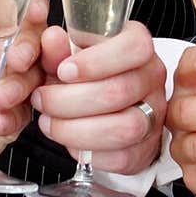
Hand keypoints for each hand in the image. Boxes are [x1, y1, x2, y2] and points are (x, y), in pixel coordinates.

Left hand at [0, 0, 48, 177]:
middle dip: (29, 47)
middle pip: (30, 36)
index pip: (3, 5)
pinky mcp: (8, 114)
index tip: (32, 12)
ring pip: (34, 72)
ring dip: (22, 84)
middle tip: (16, 62)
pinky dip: (15, 115)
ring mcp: (2, 83)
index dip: (25, 4)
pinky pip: (26, 110)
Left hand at [33, 21, 166, 173]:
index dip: (96, 61)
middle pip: (117, 92)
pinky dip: (87, 151)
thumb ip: (60, 49)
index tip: (63, 71)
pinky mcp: (146, 147)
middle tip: (41, 99)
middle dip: (68, 100)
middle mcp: (152, 78)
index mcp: (139, 47)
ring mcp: (154, 115)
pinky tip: (68, 139)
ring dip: (75, 129)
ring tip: (49, 122)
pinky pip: (120, 157)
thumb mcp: (71, 55)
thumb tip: (51, 39)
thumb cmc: (90, 75)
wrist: (110, 107)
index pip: (133, 47)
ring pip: (122, 128)